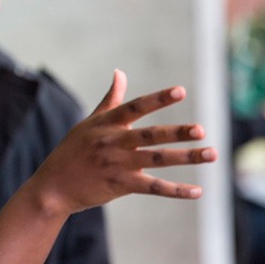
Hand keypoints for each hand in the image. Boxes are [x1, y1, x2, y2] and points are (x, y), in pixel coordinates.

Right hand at [29, 69, 216, 215]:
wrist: (53, 186)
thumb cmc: (72, 151)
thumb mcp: (89, 123)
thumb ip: (111, 100)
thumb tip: (120, 72)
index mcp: (106, 124)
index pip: (135, 107)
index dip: (158, 99)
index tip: (180, 91)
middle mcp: (112, 142)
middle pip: (150, 135)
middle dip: (177, 133)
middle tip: (200, 130)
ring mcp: (116, 164)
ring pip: (156, 160)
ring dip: (185, 157)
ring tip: (211, 153)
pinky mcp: (119, 185)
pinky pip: (152, 187)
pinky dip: (175, 190)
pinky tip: (196, 190)